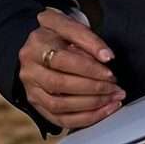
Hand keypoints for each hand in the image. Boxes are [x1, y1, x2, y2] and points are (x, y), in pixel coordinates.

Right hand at [17, 8, 125, 129]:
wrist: (40, 43)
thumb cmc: (58, 33)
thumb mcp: (70, 24)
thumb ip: (88, 38)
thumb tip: (107, 57)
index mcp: (37, 44)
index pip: (63, 60)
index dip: (89, 68)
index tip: (110, 72)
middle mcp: (29, 69)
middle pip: (60, 84)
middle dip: (93, 88)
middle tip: (115, 88)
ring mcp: (31, 89)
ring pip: (59, 105)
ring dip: (91, 105)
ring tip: (112, 99)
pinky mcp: (37, 104)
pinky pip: (59, 119)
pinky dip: (84, 118)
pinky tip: (102, 111)